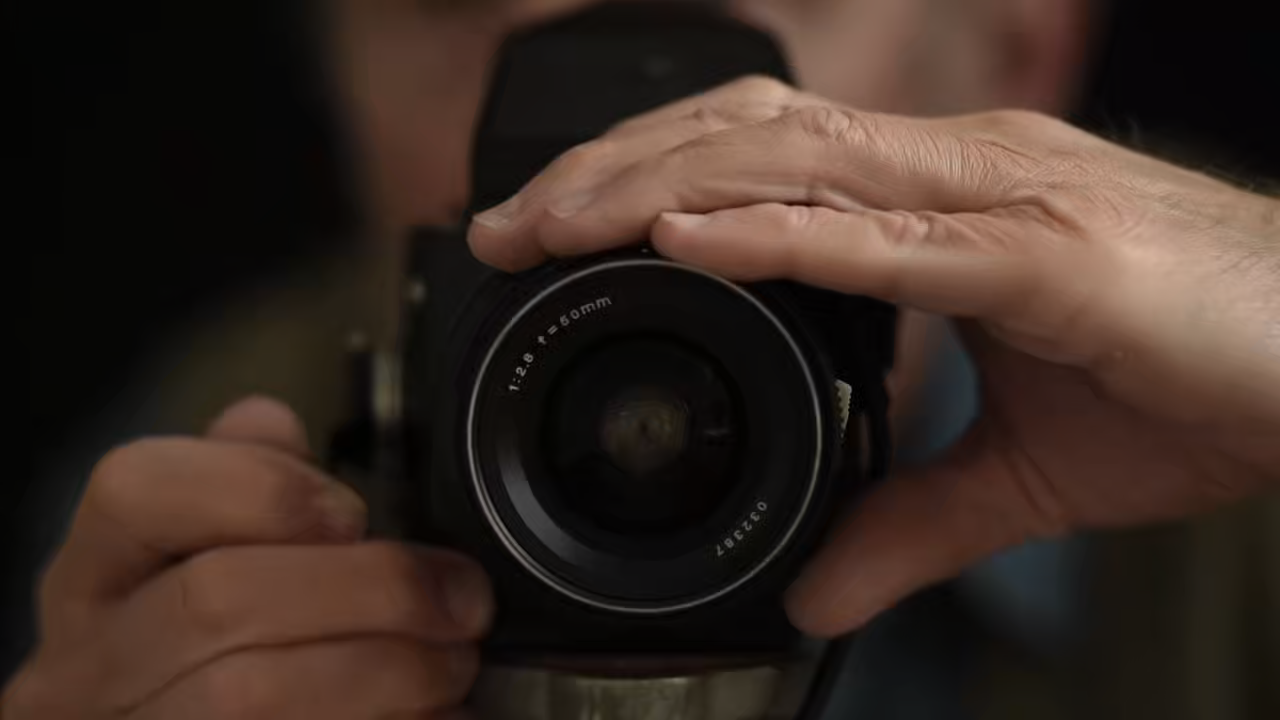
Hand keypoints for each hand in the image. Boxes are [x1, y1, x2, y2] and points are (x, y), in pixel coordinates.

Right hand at [3, 397, 492, 718]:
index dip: (261, 487)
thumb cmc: (211, 664)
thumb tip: (268, 422)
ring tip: (453, 663)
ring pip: (254, 694)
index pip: (133, 488)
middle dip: (372, 589)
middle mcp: (85, 668)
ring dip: (390, 672)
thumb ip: (238, 487)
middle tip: (459, 598)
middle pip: (219, 597)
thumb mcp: (199, 565)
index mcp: (93, 581)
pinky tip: (433, 717)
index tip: (352, 513)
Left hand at [466, 76, 1279, 636]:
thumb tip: (821, 594)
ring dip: (656, 188)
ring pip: (788, 163)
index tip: (550, 231)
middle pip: (742, 137)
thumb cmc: (1200, 383)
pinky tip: (685, 240)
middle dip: (608, 173)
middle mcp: (957, 171)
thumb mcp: (1022, 474)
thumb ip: (910, 521)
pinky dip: (776, 235)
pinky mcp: (1045, 256)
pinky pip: (884, 235)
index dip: (644, 176)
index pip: (759, 156)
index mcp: (941, 200)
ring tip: (549, 225)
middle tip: (503, 227)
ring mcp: (997, 198)